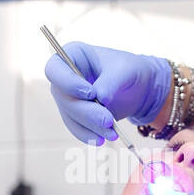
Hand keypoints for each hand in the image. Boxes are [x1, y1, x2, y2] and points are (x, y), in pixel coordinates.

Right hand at [44, 42, 169, 144]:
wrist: (138, 88)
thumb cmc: (129, 70)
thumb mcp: (125, 70)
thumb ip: (111, 82)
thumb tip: (101, 99)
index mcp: (73, 55)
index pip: (55, 69)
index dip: (68, 82)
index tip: (90, 93)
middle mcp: (65, 76)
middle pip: (63, 97)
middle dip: (86, 112)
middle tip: (108, 120)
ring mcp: (68, 97)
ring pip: (70, 115)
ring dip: (90, 126)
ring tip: (112, 134)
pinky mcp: (75, 115)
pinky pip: (75, 127)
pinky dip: (88, 135)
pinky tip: (101, 139)